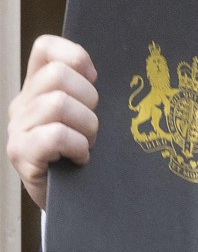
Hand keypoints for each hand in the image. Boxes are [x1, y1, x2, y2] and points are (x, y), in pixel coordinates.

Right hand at [7, 35, 98, 209]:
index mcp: (38, 88)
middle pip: (58, 75)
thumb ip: (91, 95)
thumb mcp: (88, 119)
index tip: (95, 80)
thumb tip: (125, 72)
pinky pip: (54, 135)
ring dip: (86, 126)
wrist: (73, 203)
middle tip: (94, 126)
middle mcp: (23, 104)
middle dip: (88, 99)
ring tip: (88, 144)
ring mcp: (18, 129)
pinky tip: (81, 159)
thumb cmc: (86, 157)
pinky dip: (76, 146)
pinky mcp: (21, 154)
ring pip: (59, 104)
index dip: (75, 56)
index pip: (46, 48)